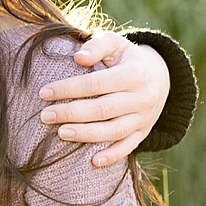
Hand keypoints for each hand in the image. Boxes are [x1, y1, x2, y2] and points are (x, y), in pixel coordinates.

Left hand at [38, 31, 170, 167]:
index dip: (69, 89)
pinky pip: (129, 147)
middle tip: (45, 116)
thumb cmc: (127, 58)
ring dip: (86, 135)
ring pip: (114, 131)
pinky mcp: (143, 132)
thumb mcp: (116, 43)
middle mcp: (142, 97)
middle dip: (72, 113)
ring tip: (60, 133)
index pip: (96, 84)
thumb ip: (97, 46)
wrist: (161, 76)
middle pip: (103, 109)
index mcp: (134, 74)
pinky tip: (93, 162)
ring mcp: (144, 118)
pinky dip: (113, 156)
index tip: (44, 92)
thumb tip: (77, 58)